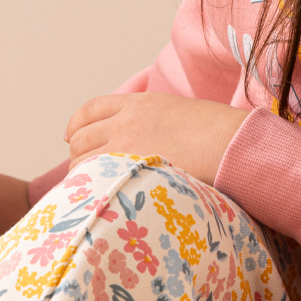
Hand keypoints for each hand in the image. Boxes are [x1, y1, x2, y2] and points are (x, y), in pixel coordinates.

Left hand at [64, 93, 248, 184]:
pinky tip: (96, 197)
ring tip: (91, 187)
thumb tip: (145, 139)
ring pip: (82, 160)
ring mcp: (126, 147)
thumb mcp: (178, 112)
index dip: (76, 124)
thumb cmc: (217, 132)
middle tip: (83, 170)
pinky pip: (95, 179)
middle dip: (76, 153)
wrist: (229, 144)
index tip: (71, 136)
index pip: (92, 108)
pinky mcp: (130, 172)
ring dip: (81, 173)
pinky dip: (90, 187)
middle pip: (81, 136)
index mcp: (138, 103)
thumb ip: (152, 121)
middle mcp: (126, 122)